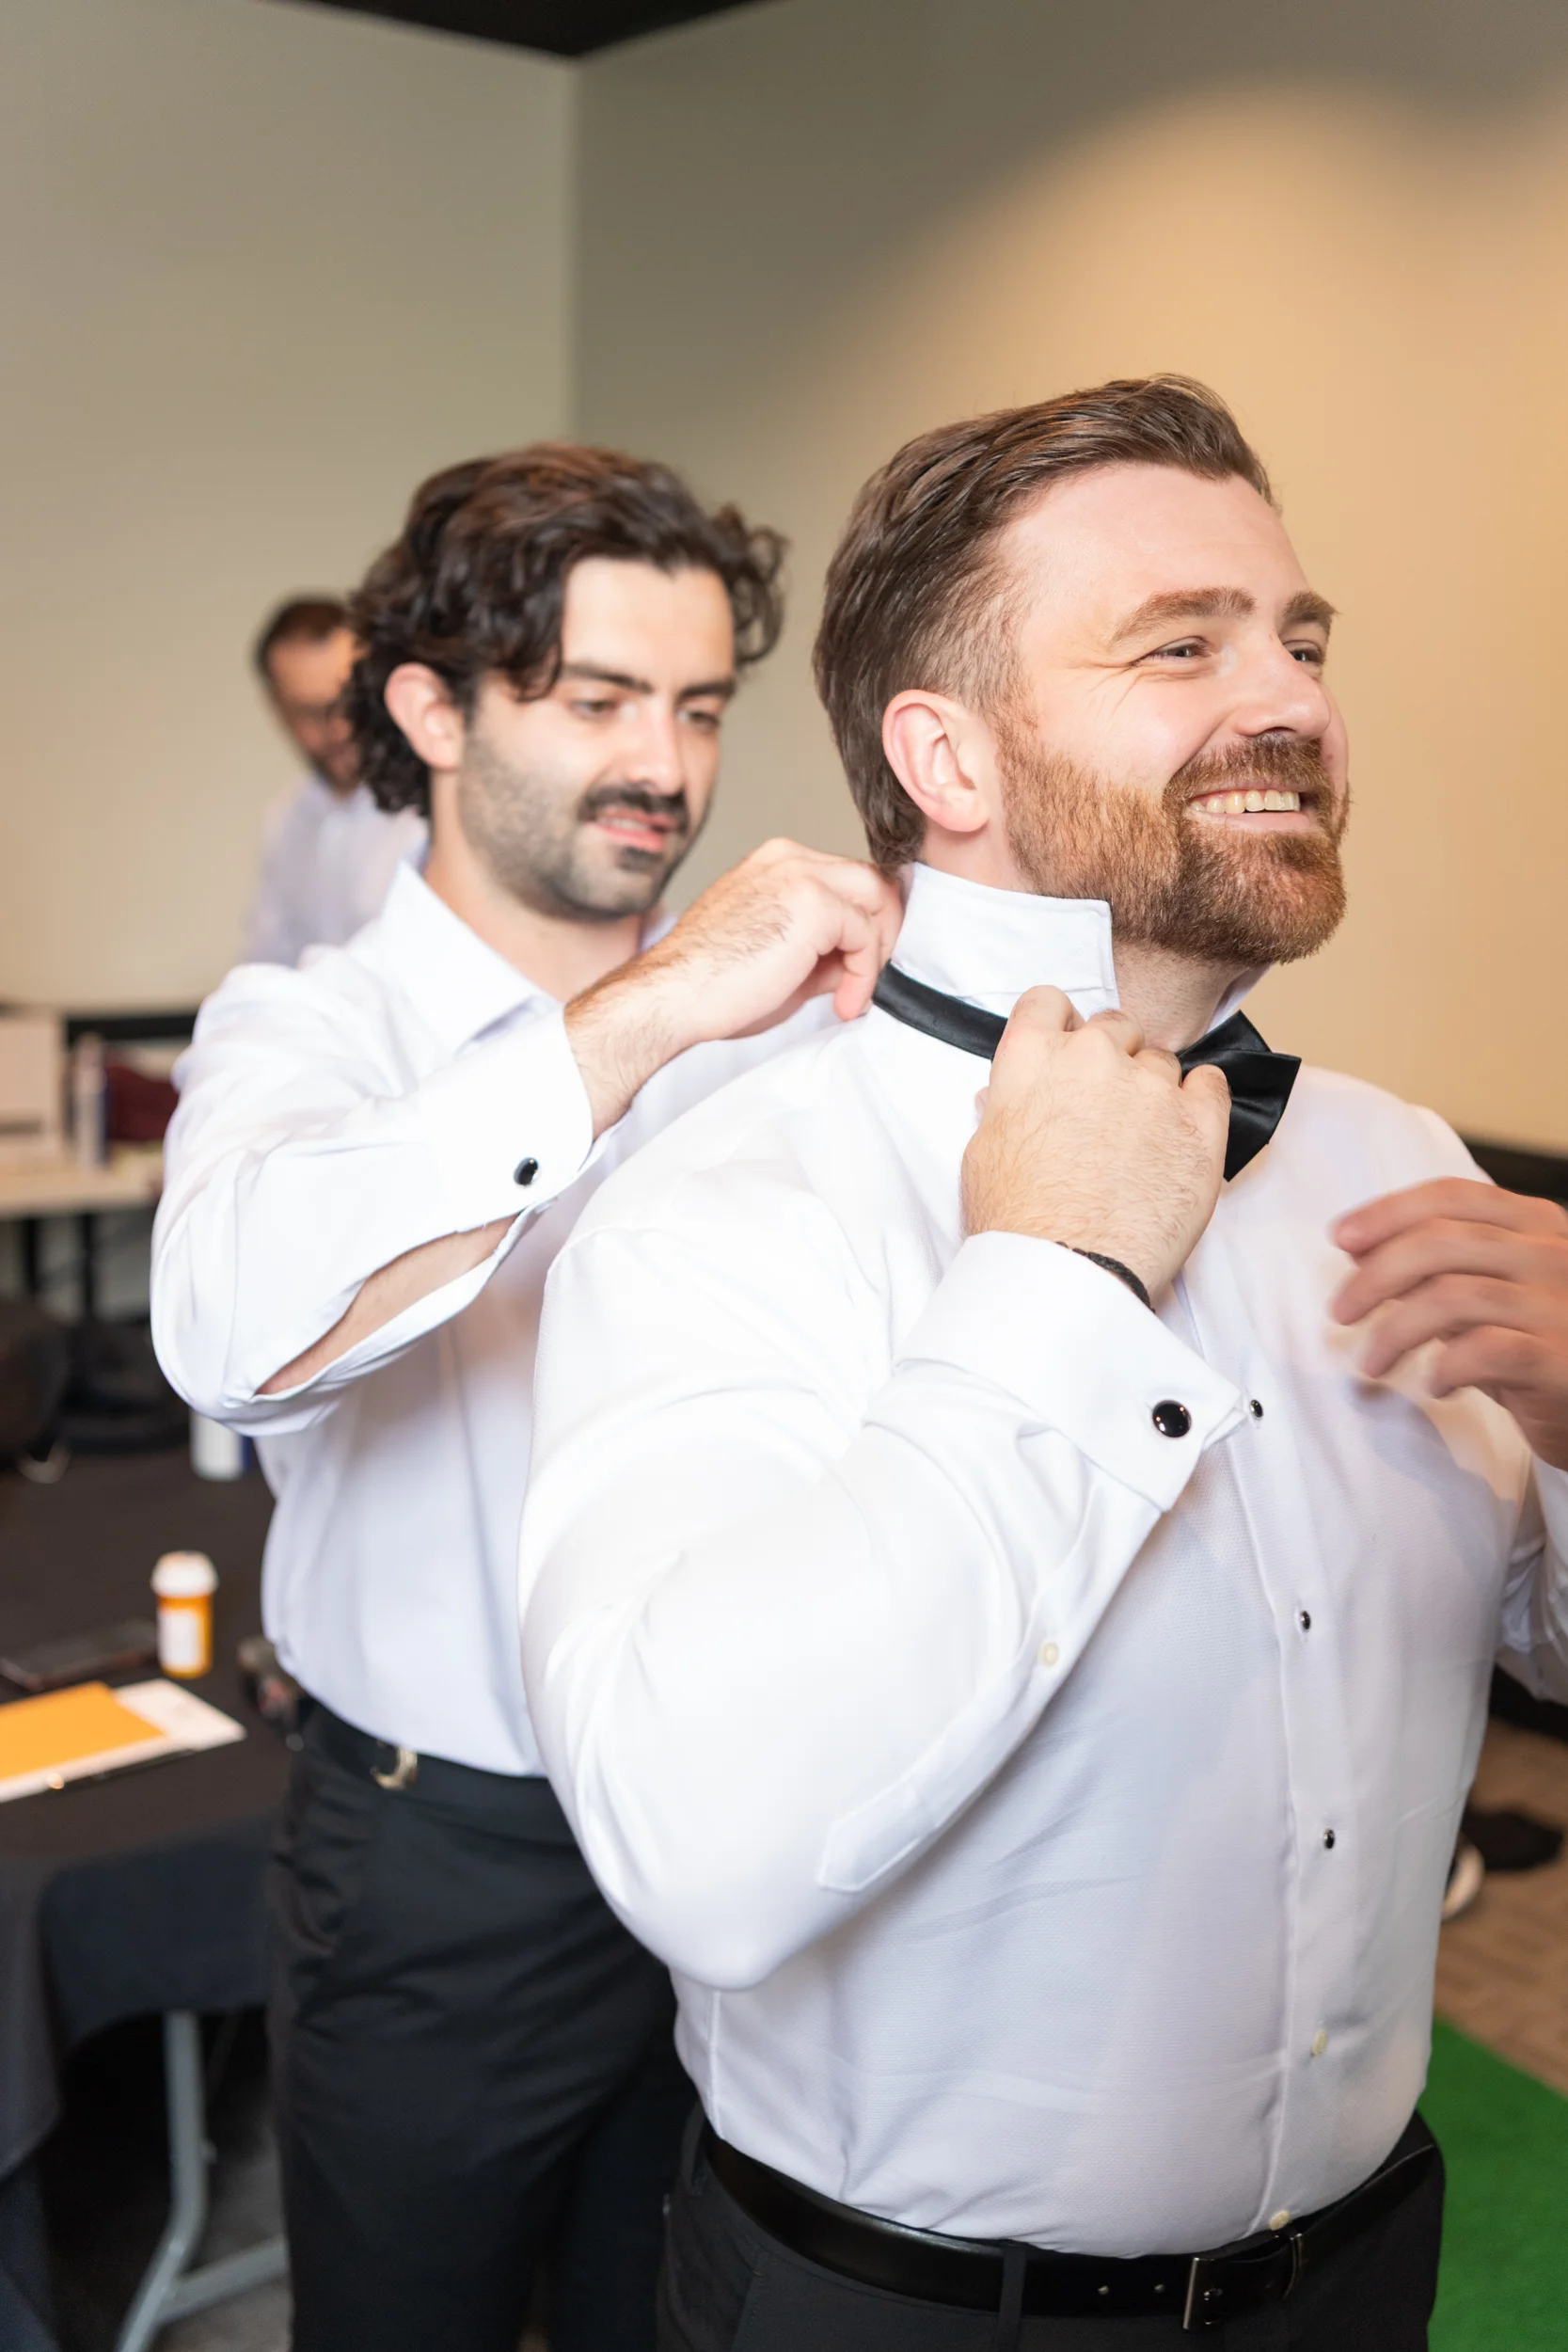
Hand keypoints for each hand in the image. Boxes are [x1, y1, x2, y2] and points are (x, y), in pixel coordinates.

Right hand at [564, 839, 901, 1131]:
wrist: (671, 997)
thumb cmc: (710, 986)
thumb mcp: (778, 959)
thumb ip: (822, 951)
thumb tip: (860, 963)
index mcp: (774, 863)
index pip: (844, 879)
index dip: (863, 923)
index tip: (857, 968)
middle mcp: (787, 857)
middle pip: (869, 880)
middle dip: (882, 931)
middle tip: (868, 979)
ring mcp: (799, 874)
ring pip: (876, 898)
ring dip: (876, 952)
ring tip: (852, 995)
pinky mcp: (813, 903)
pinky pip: (865, 934)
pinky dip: (865, 972)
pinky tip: (842, 1001)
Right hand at [960, 987, 1230, 1298]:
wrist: (1068, 1270)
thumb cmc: (1019, 1222)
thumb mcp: (983, 1153)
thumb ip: (1006, 1107)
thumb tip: (1011, 1098)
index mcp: (1033, 1056)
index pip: (1048, 1002)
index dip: (1059, 1026)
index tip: (1067, 1048)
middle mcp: (1094, 1056)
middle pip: (1113, 1025)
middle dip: (1111, 1057)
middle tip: (1105, 1106)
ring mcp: (1152, 1086)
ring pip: (1161, 1060)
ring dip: (1152, 1088)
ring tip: (1140, 1141)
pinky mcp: (1200, 1121)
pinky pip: (1211, 1083)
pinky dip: (1201, 1099)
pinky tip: (1182, 1130)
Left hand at [1331, 1180, 1567, 1469]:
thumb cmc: (1538, 1345)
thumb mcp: (1488, 1295)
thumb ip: (1439, 1267)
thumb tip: (1361, 1248)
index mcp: (1534, 1224)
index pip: (1451, 1196)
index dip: (1388, 1212)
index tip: (1342, 1238)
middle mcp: (1550, 1253)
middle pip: (1441, 1242)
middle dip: (1375, 1275)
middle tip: (1341, 1310)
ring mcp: (1559, 1304)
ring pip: (1452, 1296)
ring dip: (1395, 1331)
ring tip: (1373, 1363)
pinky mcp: (1560, 1358)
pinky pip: (1484, 1351)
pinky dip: (1445, 1367)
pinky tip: (1434, 1385)